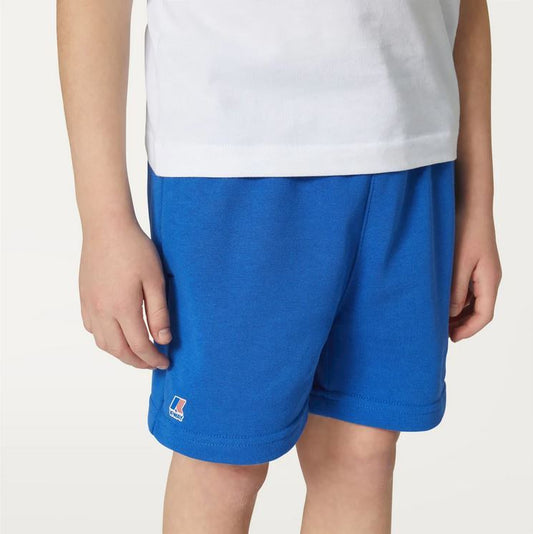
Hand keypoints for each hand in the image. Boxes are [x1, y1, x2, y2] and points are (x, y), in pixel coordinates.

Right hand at [79, 220, 170, 368]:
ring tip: (137, 352)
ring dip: (120, 353)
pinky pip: (92, 328)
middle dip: (137, 362)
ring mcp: (90, 305)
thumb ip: (159, 313)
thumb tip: (163, 340)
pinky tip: (118, 334)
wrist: (107, 227)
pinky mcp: (84, 297)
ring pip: (102, 343)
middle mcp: (102, 311)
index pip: (139, 346)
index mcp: (122, 308)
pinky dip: (106, 339)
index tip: (165, 362)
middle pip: (118, 350)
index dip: (153, 359)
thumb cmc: (135, 250)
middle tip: (153, 363)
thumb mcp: (155, 280)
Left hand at [449, 206, 501, 341]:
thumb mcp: (457, 264)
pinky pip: (470, 290)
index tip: (451, 339)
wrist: (470, 206)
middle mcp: (490, 279)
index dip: (468, 330)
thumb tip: (452, 314)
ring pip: (475, 302)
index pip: (484, 315)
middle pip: (480, 311)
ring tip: (440, 320)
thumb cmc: (464, 231)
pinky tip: (443, 301)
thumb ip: (456, 290)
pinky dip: (459, 300)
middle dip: (463, 325)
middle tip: (441, 332)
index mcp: (489, 280)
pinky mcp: (476, 266)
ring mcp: (484, 272)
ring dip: (460, 313)